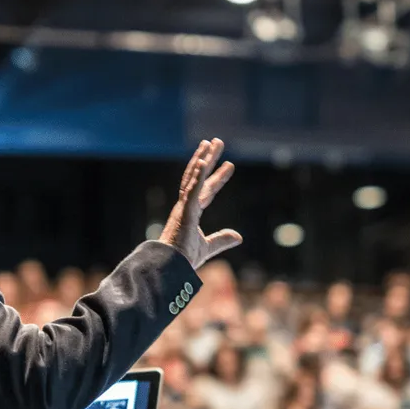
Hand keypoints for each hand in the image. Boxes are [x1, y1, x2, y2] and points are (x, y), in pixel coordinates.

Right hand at [159, 139, 240, 268]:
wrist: (170, 267)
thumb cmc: (183, 259)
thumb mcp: (208, 247)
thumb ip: (222, 239)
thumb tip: (238, 236)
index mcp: (191, 213)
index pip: (208, 190)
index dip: (219, 177)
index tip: (230, 165)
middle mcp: (186, 205)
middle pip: (199, 176)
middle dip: (209, 158)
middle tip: (217, 141)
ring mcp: (184, 207)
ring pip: (193, 177)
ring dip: (203, 158)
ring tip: (211, 142)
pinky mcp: (184, 211)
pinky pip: (191, 189)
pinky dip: (197, 175)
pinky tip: (203, 162)